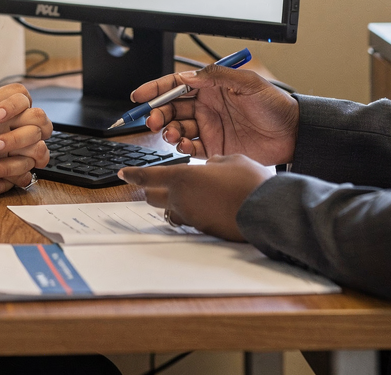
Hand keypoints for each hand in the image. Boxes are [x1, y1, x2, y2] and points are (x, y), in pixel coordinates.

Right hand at [0, 84, 50, 200]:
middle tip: (33, 136)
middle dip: (41, 128)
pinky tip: (14, 175)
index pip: (21, 92)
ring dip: (35, 154)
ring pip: (37, 146)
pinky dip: (22, 175)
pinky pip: (24, 171)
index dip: (24, 102)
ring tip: (26, 157)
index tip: (20, 114)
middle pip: (38, 116)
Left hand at [119, 154, 272, 240]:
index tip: (123, 173)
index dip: (133, 174)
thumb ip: (213, 161)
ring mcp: (192, 217)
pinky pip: (188, 219)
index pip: (148, 176)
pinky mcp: (204, 230)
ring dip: (170, 203)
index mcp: (182, 177)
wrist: (268, 212)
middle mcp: (181, 199)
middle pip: (152, 196)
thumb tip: (209, 165)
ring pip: (169, 210)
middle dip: (150, 188)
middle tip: (153, 183)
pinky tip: (204, 206)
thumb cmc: (250, 182)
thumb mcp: (230, 160)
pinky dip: (189, 212)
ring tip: (183, 195)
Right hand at [131, 65, 299, 165]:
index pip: (176, 85)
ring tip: (171, 135)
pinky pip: (192, 147)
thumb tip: (186, 77)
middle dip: (157, 113)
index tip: (139, 95)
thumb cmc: (275, 104)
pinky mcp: (215, 147)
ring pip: (178, 128)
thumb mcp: (247, 82)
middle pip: (172, 108)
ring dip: (168, 131)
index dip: (156, 89)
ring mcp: (210, 127)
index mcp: (211, 87)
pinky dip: (183, 147)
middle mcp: (206, 106)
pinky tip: (184, 146)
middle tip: (152, 121)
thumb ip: (216, 77)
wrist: (295, 133)